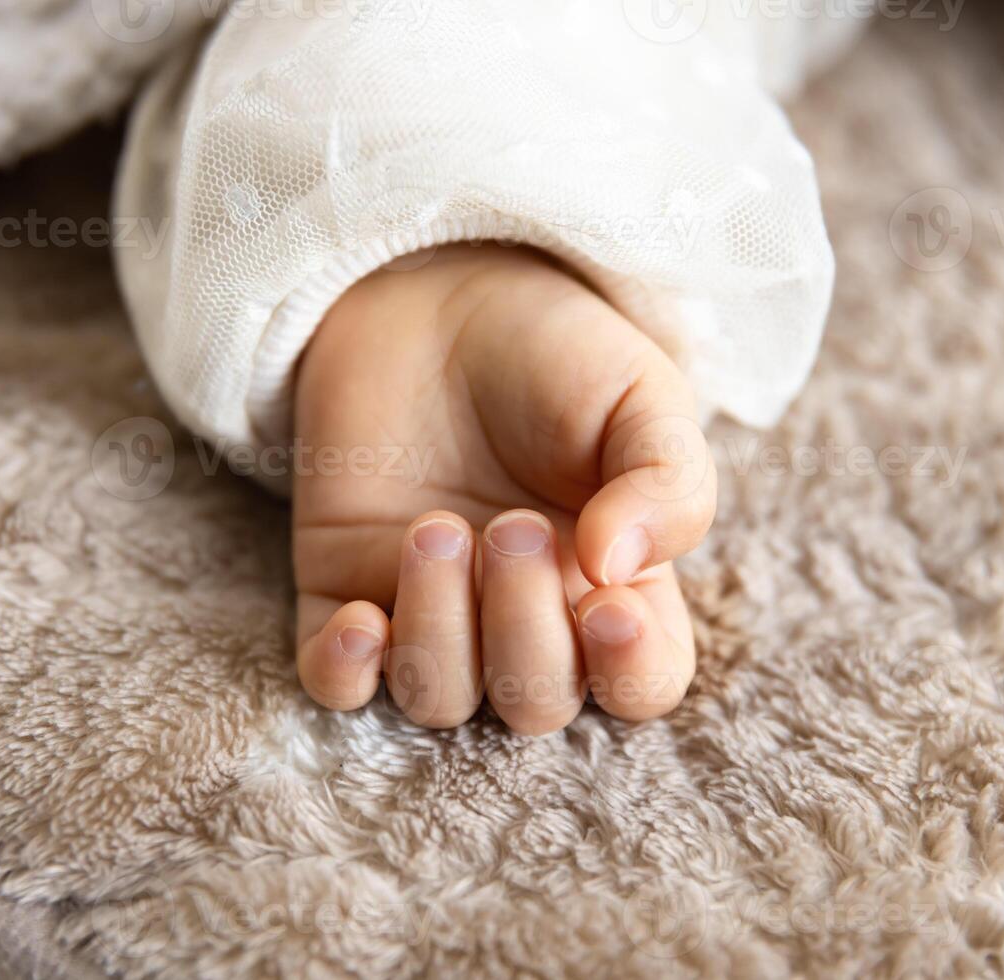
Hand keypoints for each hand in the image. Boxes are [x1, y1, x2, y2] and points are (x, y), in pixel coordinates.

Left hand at [292, 245, 715, 734]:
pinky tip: (360, 617)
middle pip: (535, 702)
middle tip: (510, 525)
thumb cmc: (555, 351)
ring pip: (439, 699)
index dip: (629, 671)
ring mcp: (432, 612)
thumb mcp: (640, 396)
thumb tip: (618, 570)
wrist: (438, 291)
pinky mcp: (345, 592)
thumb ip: (666, 483)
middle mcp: (527, 617)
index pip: (640, 683)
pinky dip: (346, 673)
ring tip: (437, 528)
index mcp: (617, 585)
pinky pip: (337, 684)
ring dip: (439, 632)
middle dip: (524, 629)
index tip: (606, 603)